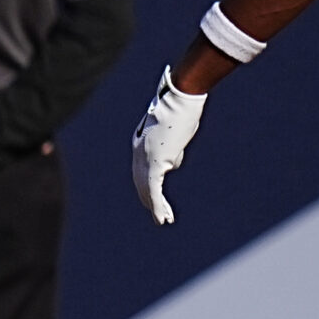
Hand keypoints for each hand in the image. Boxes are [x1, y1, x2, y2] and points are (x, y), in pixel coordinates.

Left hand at [132, 66, 204, 224]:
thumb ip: (172, 145)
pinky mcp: (154, 162)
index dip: (146, 184)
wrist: (178, 98)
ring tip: (162, 220)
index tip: (152, 196)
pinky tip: (162, 217)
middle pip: (140, 180)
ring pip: (147, 188)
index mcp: (140, 142)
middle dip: (148, 198)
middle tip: (156, 214)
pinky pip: (154, 189)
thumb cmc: (179, 107)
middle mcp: (138, 151)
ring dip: (154, 207)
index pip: (141, 168)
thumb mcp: (176, 129)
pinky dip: (157, 205)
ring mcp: (144, 157)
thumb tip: (172, 163)